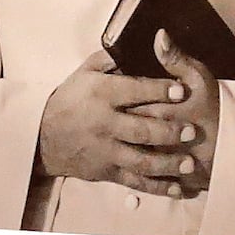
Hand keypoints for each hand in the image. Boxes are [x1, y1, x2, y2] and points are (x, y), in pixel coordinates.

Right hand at [34, 41, 210, 199]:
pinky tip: (176, 188)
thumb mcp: (84, 73)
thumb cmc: (70, 100)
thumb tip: (140, 45)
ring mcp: (105, 150)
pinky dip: (156, 186)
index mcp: (101, 95)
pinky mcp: (106, 171)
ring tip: (189, 162)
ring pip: (140, 160)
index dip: (160, 91)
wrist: (44, 137)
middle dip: (168, 131)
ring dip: (167, 163)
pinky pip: (134, 181)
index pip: (134, 91)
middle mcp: (104, 124)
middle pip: (141, 130)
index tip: (181, 91)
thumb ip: (111, 59)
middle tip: (191, 131)